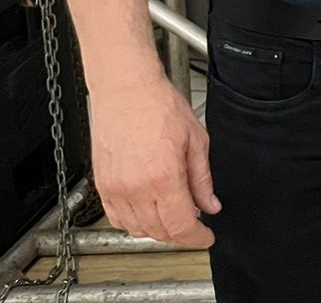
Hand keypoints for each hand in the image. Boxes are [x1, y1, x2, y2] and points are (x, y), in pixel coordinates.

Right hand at [90, 76, 219, 246]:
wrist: (126, 90)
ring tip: (174, 216)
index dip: (197, 238)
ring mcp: (115, 189)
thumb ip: (202, 178)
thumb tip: (210, 205)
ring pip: (137, 229)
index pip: (181, 226)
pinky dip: (134, 223)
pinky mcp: (102, 185)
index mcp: (163, 177)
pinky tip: (148, 211)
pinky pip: (116, 218)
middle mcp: (135, 188)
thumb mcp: (196, 139)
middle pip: (159, 232)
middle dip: (181, 234)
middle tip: (195, 225)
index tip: (207, 237)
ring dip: (158, 230)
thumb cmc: (159, 106)